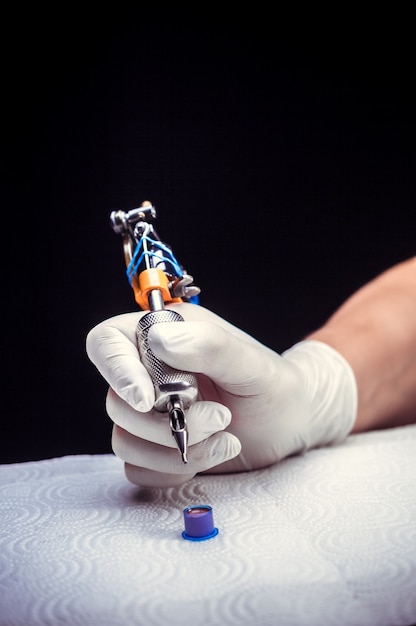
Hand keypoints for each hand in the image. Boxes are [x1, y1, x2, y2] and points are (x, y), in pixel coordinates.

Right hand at [86, 303, 356, 486]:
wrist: (290, 424)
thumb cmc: (273, 386)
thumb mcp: (251, 364)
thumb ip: (209, 347)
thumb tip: (159, 340)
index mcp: (164, 336)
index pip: (107, 343)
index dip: (117, 371)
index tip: (148, 400)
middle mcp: (148, 373)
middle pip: (117, 401)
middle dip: (168, 421)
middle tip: (221, 417)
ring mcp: (148, 414)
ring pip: (125, 439)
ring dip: (176, 449)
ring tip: (226, 437)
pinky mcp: (154, 449)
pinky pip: (139, 468)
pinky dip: (174, 470)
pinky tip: (212, 454)